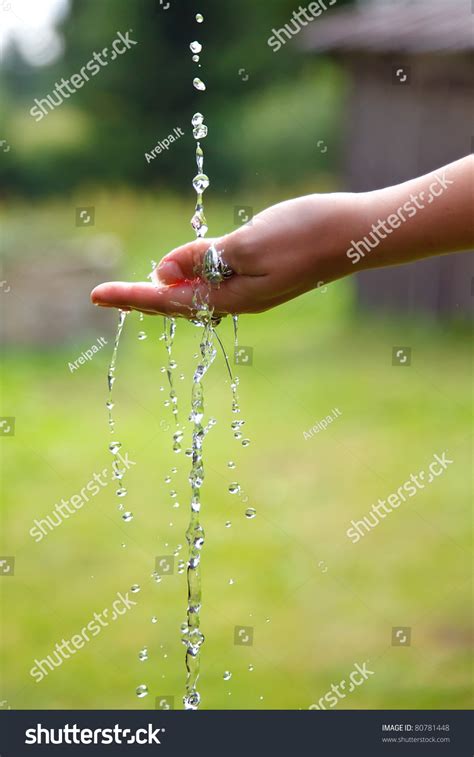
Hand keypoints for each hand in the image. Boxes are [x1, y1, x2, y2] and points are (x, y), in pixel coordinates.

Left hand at [90, 193, 360, 316]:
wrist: (356, 233)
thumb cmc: (305, 233)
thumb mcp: (247, 243)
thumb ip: (203, 259)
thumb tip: (161, 271)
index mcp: (232, 298)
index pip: (168, 300)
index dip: (131, 294)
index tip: (97, 294)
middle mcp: (238, 300)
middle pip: (177, 303)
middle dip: (140, 296)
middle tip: (104, 294)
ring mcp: (251, 290)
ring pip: (195, 294)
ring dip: (162, 291)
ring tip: (134, 289)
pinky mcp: (262, 275)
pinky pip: (215, 282)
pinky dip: (190, 278)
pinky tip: (183, 273)